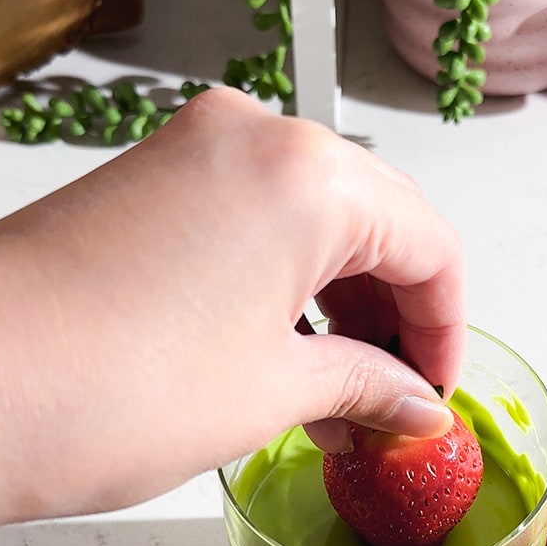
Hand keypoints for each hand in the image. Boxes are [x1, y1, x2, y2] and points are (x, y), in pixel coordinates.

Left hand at [0, 88, 463, 524]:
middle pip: (380, 223)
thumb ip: (367, 387)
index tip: (437, 394)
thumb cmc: (99, 385)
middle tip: (398, 399)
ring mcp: (195, 151)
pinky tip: (287, 362)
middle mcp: (254, 140)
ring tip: (339, 401)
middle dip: (397, 318)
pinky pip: (256, 221)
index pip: (429, 247)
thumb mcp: (272, 394)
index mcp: (306, 175)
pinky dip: (286, 287)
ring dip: (342, 308)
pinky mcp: (151, 178)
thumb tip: (413, 406)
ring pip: (318, 222)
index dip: (447, 333)